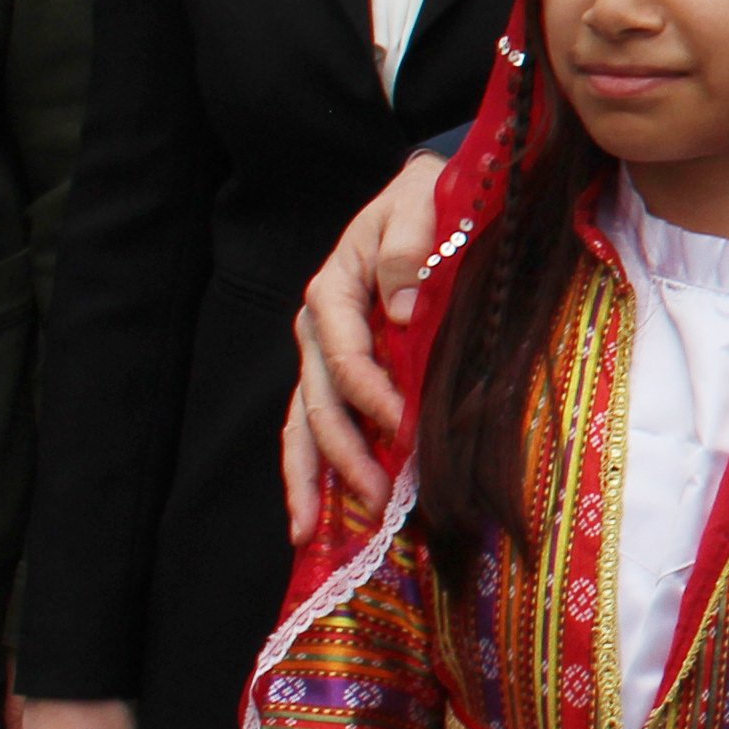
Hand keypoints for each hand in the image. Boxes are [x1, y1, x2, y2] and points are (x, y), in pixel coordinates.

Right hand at [284, 152, 450, 541]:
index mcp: (334, 290)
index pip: (347, 357)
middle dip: (344, 457)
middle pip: (320, 404)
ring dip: (313, 477)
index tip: (405, 429)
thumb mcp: (419, 202)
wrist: (420, 197)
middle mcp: (318, 328)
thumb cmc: (424, 200)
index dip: (373, 398)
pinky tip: (317, 515)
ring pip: (305, 424)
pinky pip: (317, 424)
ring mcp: (322, 354)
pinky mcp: (336, 371)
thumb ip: (410, 247)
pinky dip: (316, 468)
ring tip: (311, 531)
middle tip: (377, 501)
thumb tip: (404, 309)